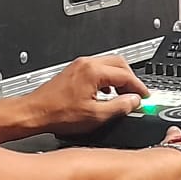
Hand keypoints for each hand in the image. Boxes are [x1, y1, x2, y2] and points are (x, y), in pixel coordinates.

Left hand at [26, 54, 148, 135]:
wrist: (35, 112)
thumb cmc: (57, 114)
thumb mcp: (96, 116)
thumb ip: (120, 107)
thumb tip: (134, 101)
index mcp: (94, 72)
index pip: (126, 74)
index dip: (139, 87)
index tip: (146, 96)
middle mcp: (86, 64)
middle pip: (120, 63)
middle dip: (131, 78)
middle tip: (137, 93)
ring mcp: (79, 65)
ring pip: (108, 65)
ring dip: (119, 78)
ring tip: (123, 95)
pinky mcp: (74, 71)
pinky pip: (97, 69)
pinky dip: (107, 79)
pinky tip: (106, 94)